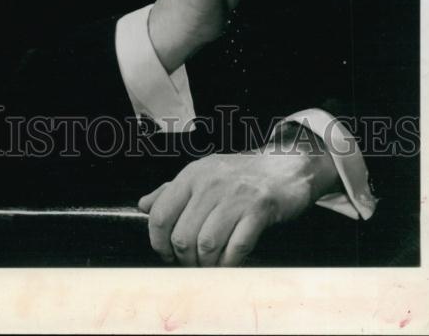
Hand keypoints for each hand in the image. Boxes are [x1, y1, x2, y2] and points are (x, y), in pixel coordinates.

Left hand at [138, 138, 339, 266]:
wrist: (285, 165)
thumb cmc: (241, 174)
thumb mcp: (202, 174)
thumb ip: (171, 191)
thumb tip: (143, 205)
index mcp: (192, 175)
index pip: (160, 214)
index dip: (159, 242)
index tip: (166, 254)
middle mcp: (210, 184)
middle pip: (182, 235)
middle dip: (184, 259)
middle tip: (191, 263)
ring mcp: (235, 197)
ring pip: (206, 245)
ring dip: (206, 264)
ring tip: (210, 264)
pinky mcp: (259, 211)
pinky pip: (236, 248)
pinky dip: (229, 262)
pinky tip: (229, 261)